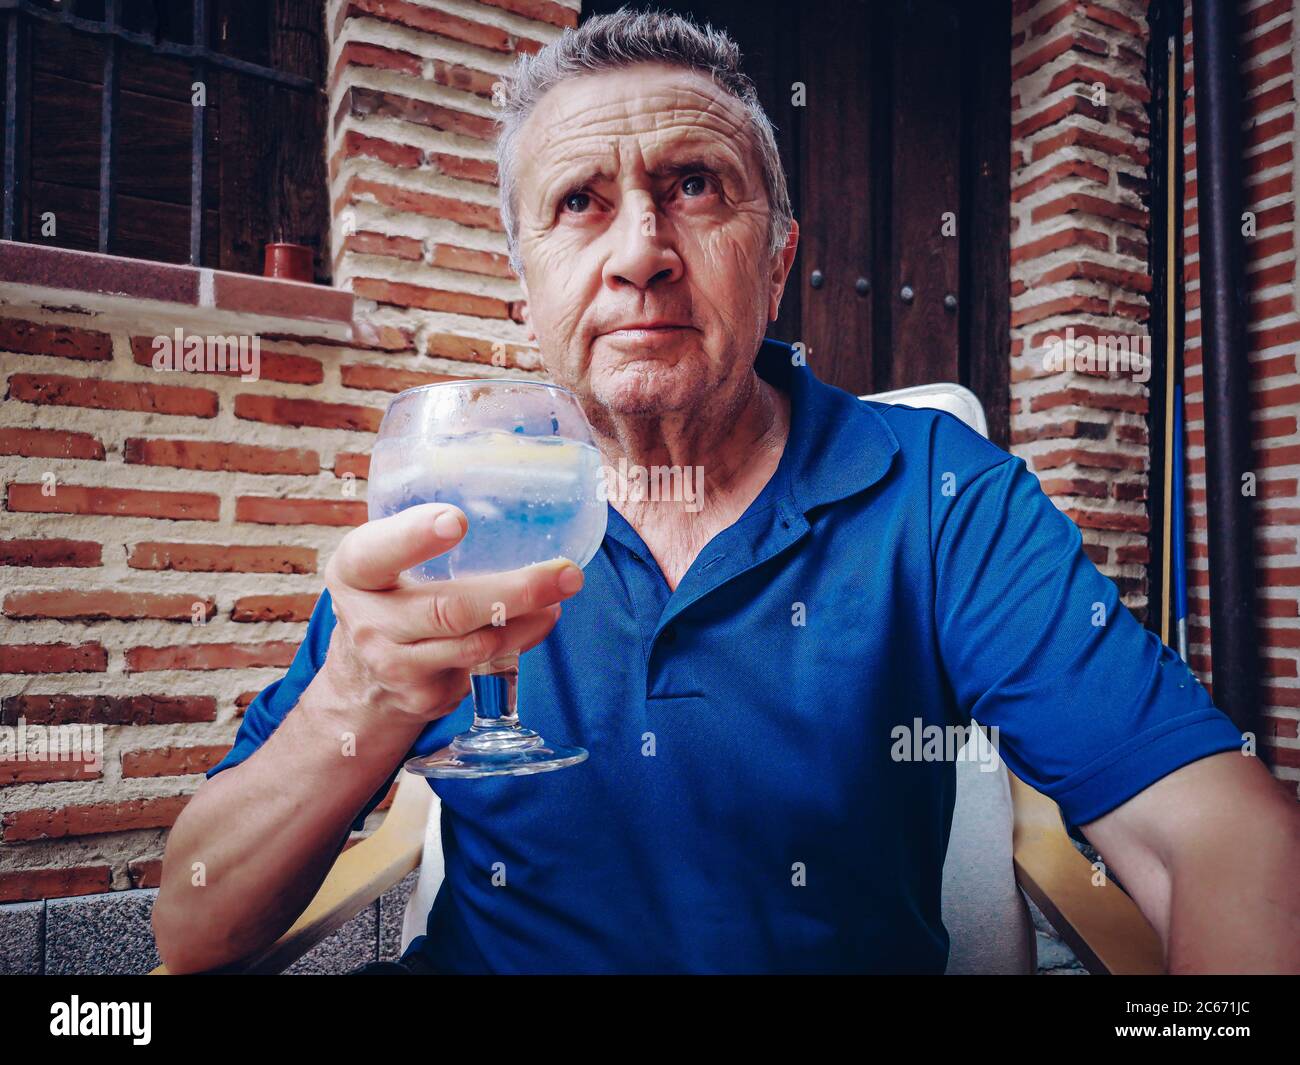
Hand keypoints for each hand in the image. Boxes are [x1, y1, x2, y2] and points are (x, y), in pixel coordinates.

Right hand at [318, 503, 583, 722]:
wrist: (362, 680)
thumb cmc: (386, 594)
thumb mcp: (379, 557)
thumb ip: (418, 530)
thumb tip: (506, 490)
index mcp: (354, 572)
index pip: (378, 552)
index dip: (415, 537)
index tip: (457, 519)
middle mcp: (369, 623)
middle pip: (447, 609)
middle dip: (515, 591)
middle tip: (565, 572)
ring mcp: (397, 667)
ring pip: (477, 644)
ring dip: (530, 617)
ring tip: (563, 588)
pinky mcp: (427, 695)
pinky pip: (486, 665)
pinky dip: (522, 638)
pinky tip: (541, 617)